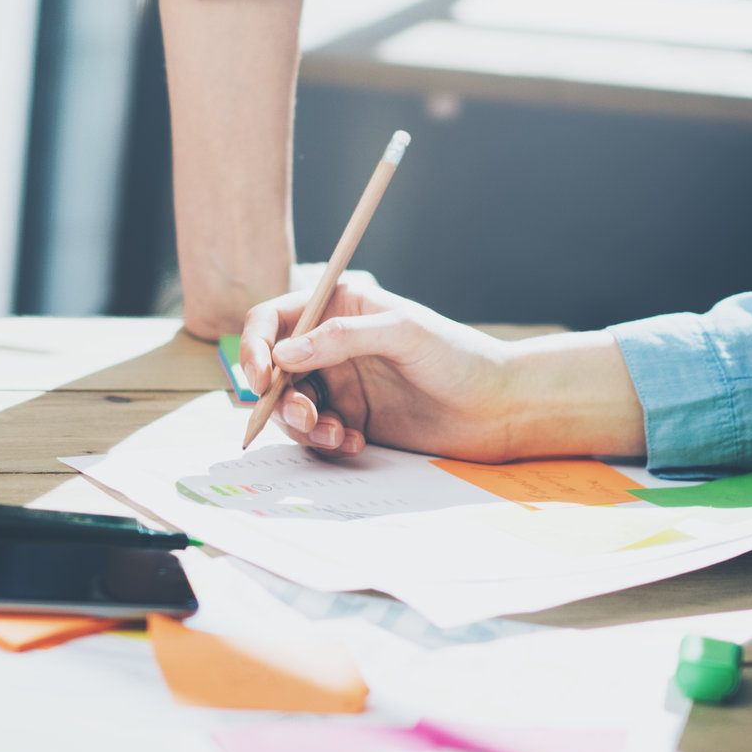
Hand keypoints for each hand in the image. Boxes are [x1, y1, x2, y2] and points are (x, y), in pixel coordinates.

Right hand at [238, 276, 526, 460]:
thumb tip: (282, 355)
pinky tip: (355, 444)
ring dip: (302, 425)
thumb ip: (341, 339)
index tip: (259, 379)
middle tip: (307, 416)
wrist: (497, 408)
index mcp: (340, 307)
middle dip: (279, 397)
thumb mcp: (403, 333)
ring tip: (336, 435)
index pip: (273, 320)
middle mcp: (332, 344)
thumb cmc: (458, 357)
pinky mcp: (352, 419)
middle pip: (273, 370)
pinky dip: (326, 442)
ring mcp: (341, 384)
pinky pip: (316, 434)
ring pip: (291, 406)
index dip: (254, 347)